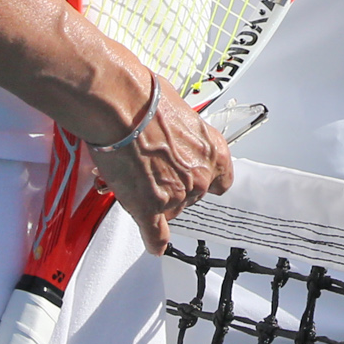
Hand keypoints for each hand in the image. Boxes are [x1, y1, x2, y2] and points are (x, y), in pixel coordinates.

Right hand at [88, 83, 233, 253]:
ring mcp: (176, 195)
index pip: (220, 181)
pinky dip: (153, 239)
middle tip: (152, 171)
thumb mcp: (178, 113)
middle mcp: (199, 177)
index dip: (203, 180)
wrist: (122, 105)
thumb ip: (182, 136)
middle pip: (192, 197)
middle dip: (172, 187)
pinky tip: (153, 242)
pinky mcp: (150, 208)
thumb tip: (172, 136)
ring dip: (155, 201)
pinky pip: (155, 234)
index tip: (192, 177)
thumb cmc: (147, 100)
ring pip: (170, 211)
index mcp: (212, 151)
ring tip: (133, 176)